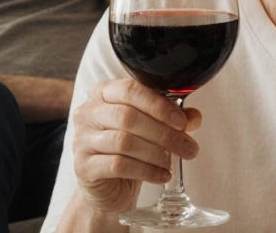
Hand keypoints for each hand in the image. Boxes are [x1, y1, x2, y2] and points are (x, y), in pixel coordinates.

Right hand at [71, 78, 201, 213]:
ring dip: (156, 153)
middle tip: (188, 147)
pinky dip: (146, 171)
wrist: (109, 186)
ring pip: (124, 142)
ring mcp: (81, 140)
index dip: (159, 105)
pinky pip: (118, 165)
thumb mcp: (153, 129)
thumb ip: (173, 119)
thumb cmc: (130, 149)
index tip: (182, 122)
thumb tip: (194, 117)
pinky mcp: (83, 167)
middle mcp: (88, 113)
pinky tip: (162, 175)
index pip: (130, 89)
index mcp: (103, 93)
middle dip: (164, 133)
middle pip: (127, 117)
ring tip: (173, 162)